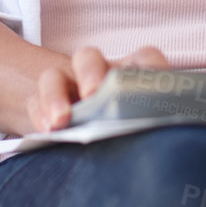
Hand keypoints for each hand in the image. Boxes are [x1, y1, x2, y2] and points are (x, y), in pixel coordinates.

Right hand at [26, 44, 169, 132]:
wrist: (88, 134)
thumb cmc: (127, 132)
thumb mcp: (142, 126)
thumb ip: (152, 127)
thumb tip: (169, 148)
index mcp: (129, 76)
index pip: (143, 58)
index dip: (151, 67)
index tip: (156, 84)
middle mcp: (96, 76)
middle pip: (88, 58)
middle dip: (90, 72)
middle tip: (93, 93)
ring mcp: (66, 88)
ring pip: (54, 77)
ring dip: (56, 96)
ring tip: (61, 121)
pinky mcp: (42, 104)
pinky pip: (35, 102)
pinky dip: (40, 113)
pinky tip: (47, 130)